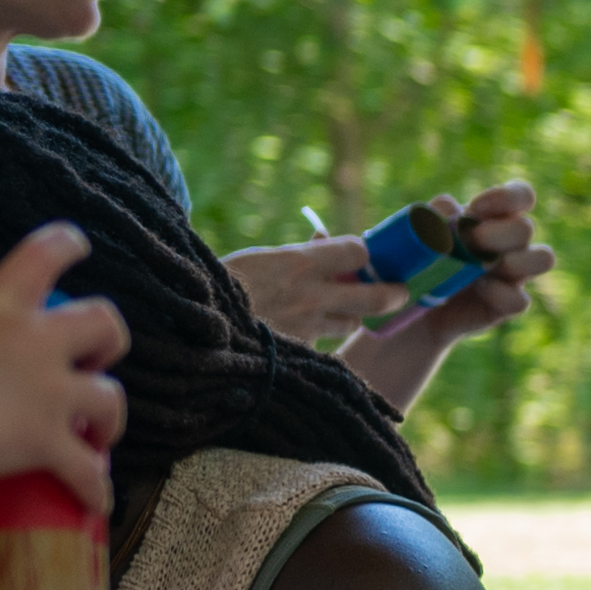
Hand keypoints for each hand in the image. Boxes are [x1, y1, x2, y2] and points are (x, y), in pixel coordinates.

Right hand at [0, 229, 124, 507]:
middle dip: (109, 345)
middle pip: (105, 323)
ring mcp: (49, 390)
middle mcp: (36, 341)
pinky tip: (97, 501)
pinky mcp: (49, 438)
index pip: (41, 256)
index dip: (66, 245)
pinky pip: (88, 471)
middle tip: (92, 365)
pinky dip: (96, 488)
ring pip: (113, 398)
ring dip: (110, 420)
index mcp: (2, 308)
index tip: (79, 243)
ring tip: (97, 436)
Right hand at [222, 232, 403, 347]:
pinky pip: (322, 345)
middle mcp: (310, 295)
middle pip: (376, 296)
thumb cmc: (218, 282)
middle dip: (392, 293)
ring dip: (352, 317)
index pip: (359, 251)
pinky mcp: (296, 352)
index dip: (366, 252)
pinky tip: (309, 333)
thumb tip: (325, 237)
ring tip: (346, 311)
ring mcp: (305, 327)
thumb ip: (299, 254)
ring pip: (351, 323)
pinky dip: (321, 339)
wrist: (190, 322)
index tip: (365, 254)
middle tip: (400, 291)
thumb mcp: (258, 258)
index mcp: (299, 262)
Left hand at [388, 181, 554, 348]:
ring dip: (517, 261)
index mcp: (488, 219)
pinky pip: (521, 300)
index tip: (477, 208)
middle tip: (469, 244)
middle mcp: (507, 244)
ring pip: (543, 258)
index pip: (520, 197)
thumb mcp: (407, 235)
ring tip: (482, 270)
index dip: (507, 197)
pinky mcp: (505, 306)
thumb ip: (428, 217)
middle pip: (526, 228)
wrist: (399, 309)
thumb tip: (449, 208)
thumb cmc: (407, 262)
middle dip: (498, 234)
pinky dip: (502, 295)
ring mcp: (510, 276)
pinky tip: (479, 293)